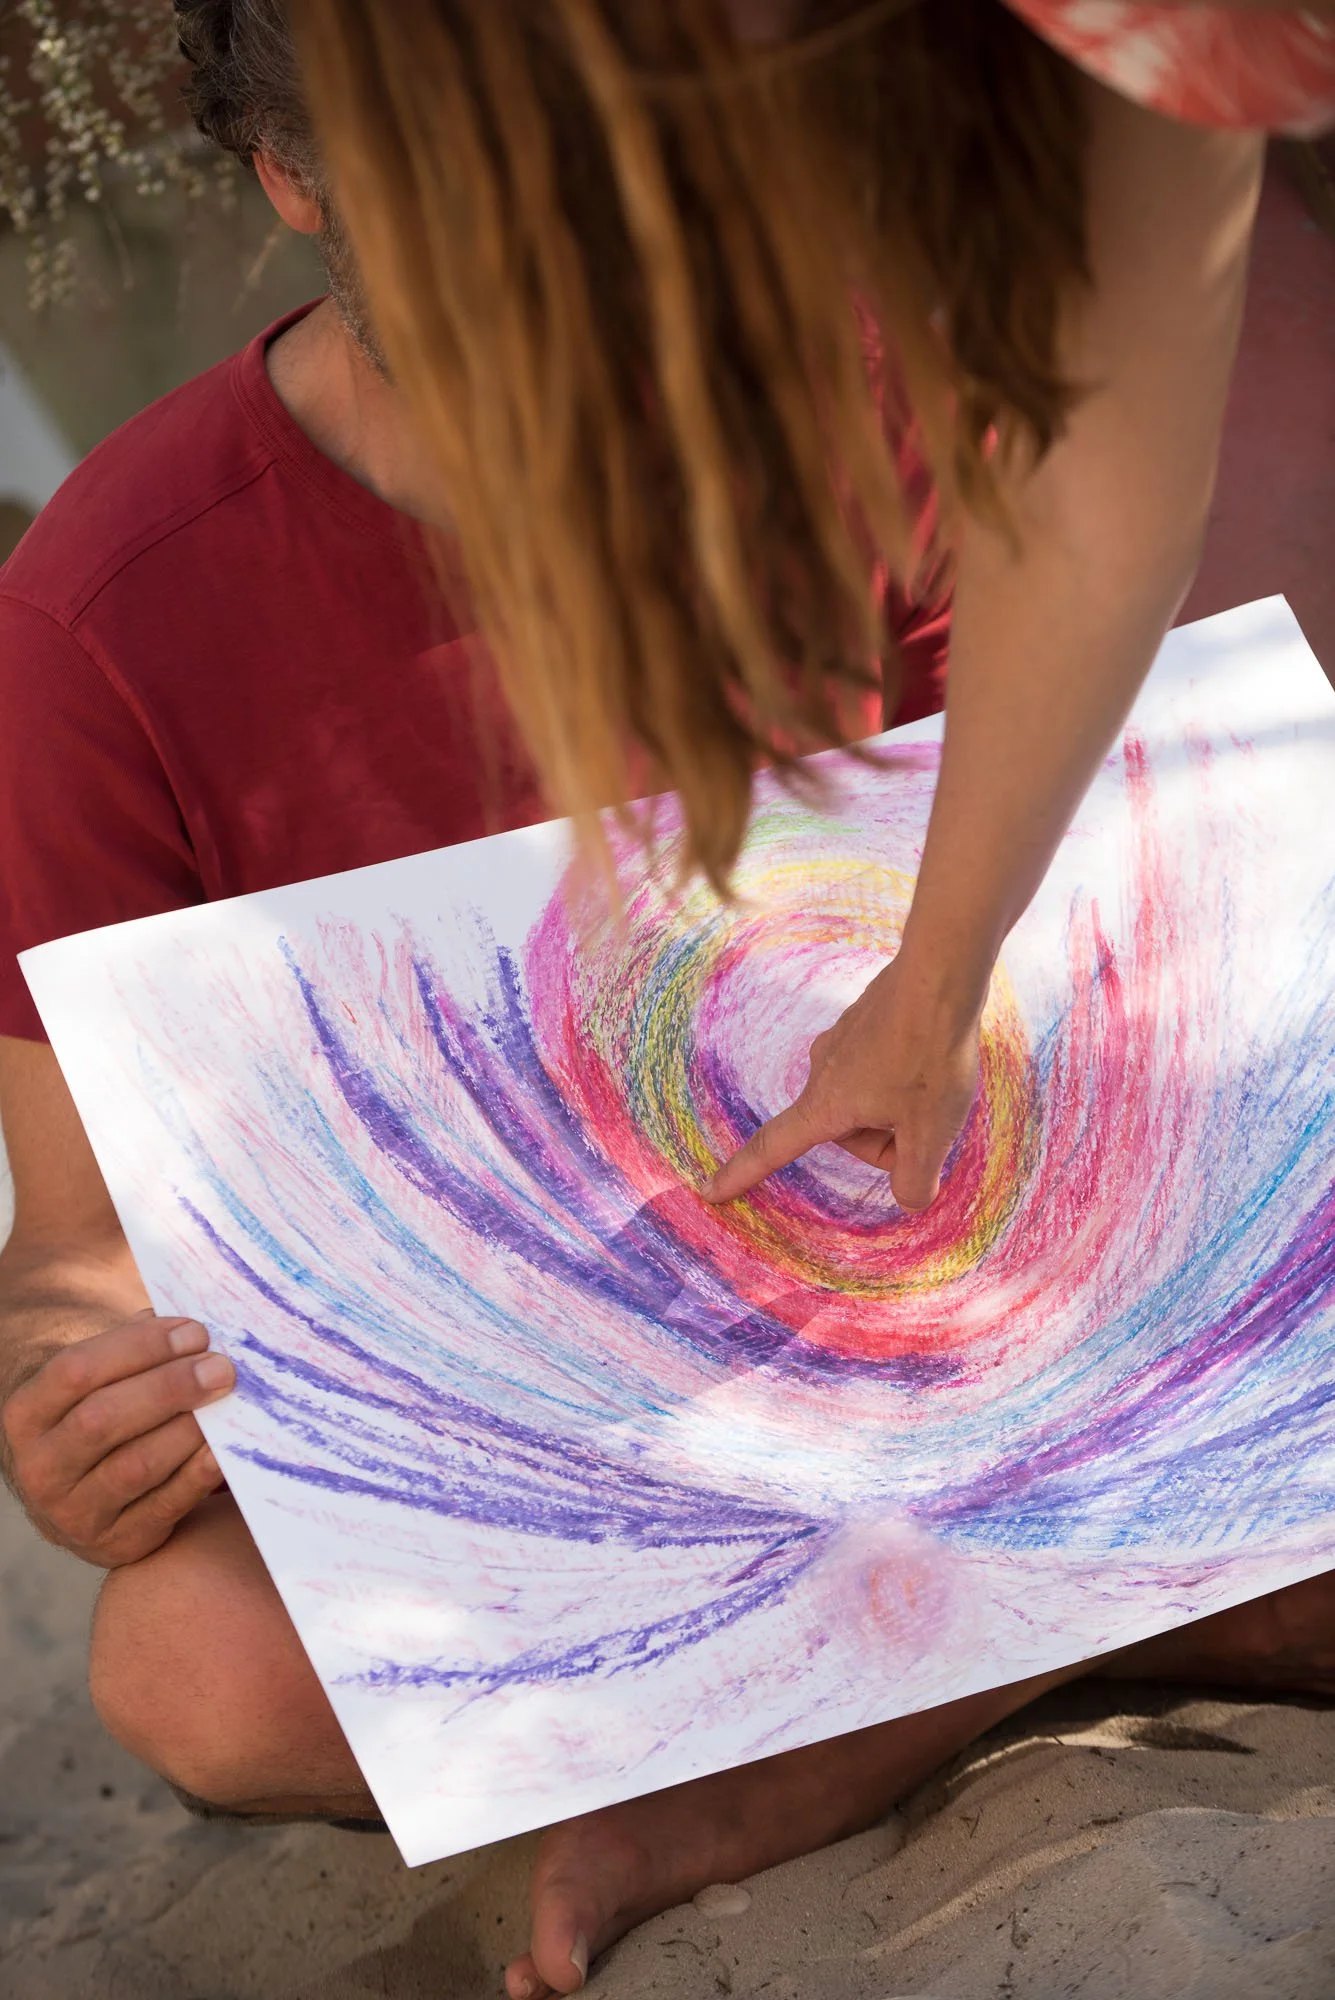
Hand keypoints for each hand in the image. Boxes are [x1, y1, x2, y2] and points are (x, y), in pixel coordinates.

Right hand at [1, 1312, 233, 1566]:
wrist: (83, 1493)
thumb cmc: (104, 1415)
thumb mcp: (99, 1383)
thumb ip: (135, 1351)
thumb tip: (191, 1327)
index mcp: (27, 1414)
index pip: (75, 1370)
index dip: (139, 1346)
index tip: (193, 1331)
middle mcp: (40, 1467)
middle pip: (103, 1419)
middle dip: (169, 1387)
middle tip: (220, 1368)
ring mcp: (75, 1512)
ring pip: (134, 1465)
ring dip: (188, 1429)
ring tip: (225, 1398)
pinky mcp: (117, 1544)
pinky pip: (164, 1505)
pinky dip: (198, 1473)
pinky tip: (223, 1447)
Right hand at [704, 953, 981, 1210]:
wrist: (941, 976)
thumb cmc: (930, 1056)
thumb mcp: (932, 1133)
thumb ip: (916, 1180)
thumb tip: (909, 1198)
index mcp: (826, 1104)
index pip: (772, 1148)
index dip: (741, 1174)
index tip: (711, 1191)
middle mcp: (822, 1071)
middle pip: (846, 1130)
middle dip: (886, 1138)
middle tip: (929, 1123)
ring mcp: (841, 1041)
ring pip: (866, 1098)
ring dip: (898, 1105)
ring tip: (935, 1084)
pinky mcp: (864, 1021)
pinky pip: (878, 1066)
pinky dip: (905, 1074)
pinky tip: (932, 1058)